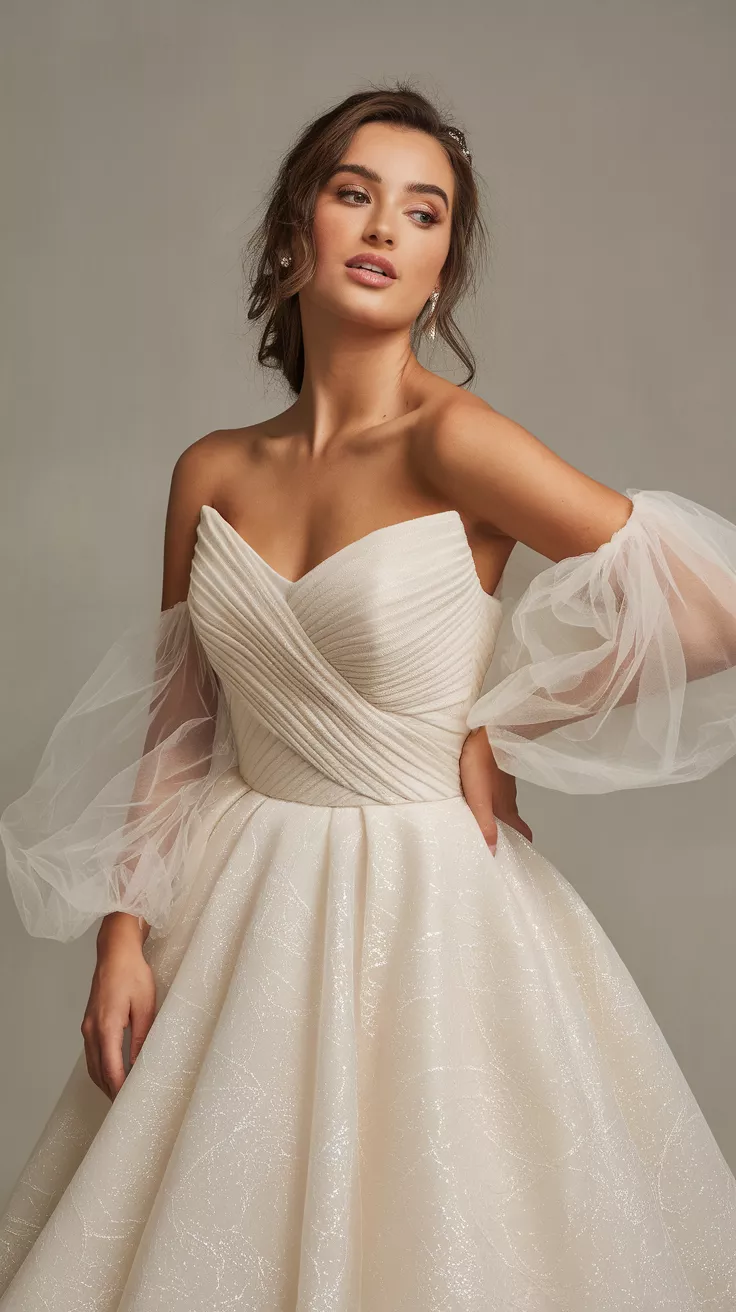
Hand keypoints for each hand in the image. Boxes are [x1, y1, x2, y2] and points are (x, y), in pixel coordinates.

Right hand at [82, 913, 156, 1101]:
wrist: (116, 951)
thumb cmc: (133, 973)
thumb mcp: (145, 1005)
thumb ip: (142, 1036)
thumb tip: (140, 1062)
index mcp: (106, 1026)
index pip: (110, 1069)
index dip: (119, 1089)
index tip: (129, 1103)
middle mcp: (92, 1029)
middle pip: (97, 1071)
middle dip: (110, 1091)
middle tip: (126, 1106)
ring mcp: (87, 1026)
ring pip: (92, 1064)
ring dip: (104, 1081)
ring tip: (120, 1094)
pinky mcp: (89, 1022)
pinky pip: (91, 1052)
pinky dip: (100, 1067)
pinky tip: (112, 1071)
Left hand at [459, 726, 532, 852]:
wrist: (490, 731)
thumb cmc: (482, 764)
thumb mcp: (479, 799)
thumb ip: (485, 824)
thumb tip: (493, 852)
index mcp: (506, 809)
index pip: (523, 832)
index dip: (522, 842)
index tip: (517, 854)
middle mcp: (508, 799)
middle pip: (511, 820)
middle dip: (505, 832)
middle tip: (494, 842)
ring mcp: (504, 784)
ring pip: (503, 804)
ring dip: (495, 815)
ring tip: (481, 821)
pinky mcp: (497, 771)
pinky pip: (496, 790)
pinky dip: (490, 798)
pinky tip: (478, 795)